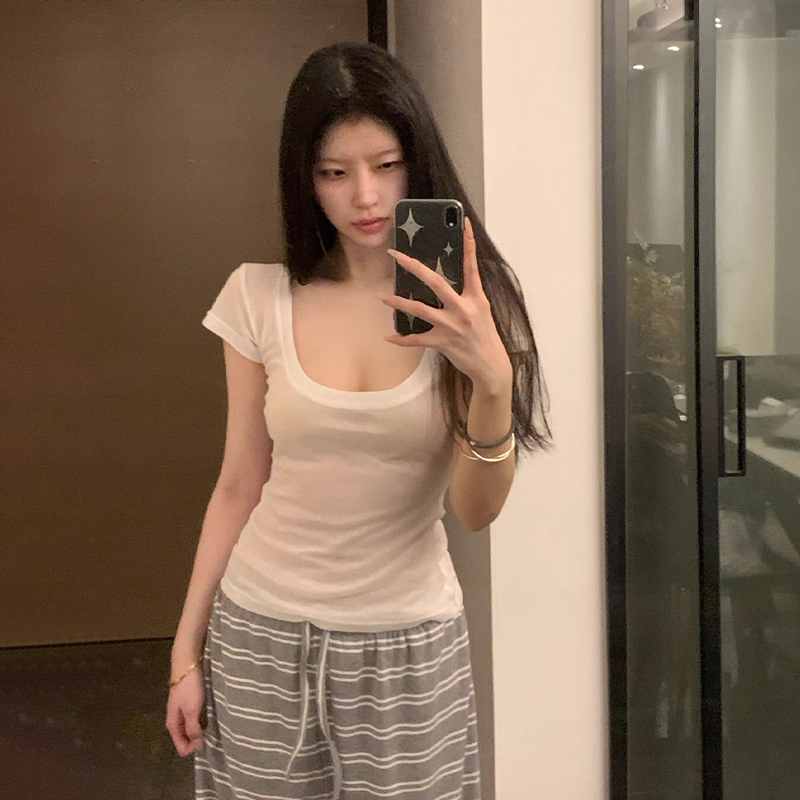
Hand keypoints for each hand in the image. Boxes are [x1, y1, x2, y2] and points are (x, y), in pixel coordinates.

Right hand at [165, 667, 205, 756]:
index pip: (181, 747)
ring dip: (200, 732)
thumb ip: (193, 728)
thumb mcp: (191, 710)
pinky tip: (209, 717)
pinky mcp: (187, 703)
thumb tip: (197, 746)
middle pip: (185, 739)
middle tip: (212, 736)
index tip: (206, 740)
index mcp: (173, 725)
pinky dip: (201, 722)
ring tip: (213, 728)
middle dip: (197, 741)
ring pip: (189, 729)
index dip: (193, 748)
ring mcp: (181, 711)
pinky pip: (193, 719)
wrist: (187, 664)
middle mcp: (175, 720)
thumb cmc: (189, 688)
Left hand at [381, 216, 511, 392]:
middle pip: (436, 282)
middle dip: (414, 267)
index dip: (469, 244)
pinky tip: (390, 337)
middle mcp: (463, 308)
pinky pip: (417, 339)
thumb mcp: (481, 311)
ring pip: (420, 309)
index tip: (465, 224)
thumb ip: (466, 297)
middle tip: (397, 256)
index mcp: (476, 298)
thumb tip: (445, 285)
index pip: (472, 265)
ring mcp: (452, 325)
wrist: (491, 366)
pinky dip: (402, 339)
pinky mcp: (443, 342)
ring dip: (399, 303)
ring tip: (383, 297)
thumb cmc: (485, 337)